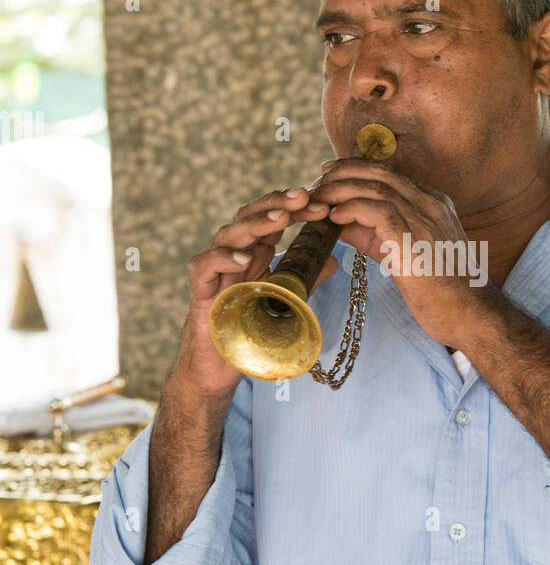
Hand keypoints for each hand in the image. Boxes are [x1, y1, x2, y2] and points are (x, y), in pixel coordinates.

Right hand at [171, 187, 338, 396]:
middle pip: (251, 217)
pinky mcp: (200, 292)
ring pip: (229, 234)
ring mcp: (216, 272)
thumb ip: (304, 280)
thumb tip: (333, 260)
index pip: (273, 219)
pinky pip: (203, 266)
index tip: (322, 204)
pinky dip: (221, 258)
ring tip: (281, 218)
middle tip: (304, 197)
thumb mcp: (284, 301)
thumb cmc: (249, 331)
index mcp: (255, 253)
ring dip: (256, 223)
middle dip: (278, 204)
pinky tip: (244, 257)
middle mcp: (234, 256)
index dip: (294, 207)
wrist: (220, 367)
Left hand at [291, 158, 485, 343]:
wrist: (471, 314)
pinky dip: (352, 210)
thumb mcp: (403, 253)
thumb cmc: (440, 291)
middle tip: (317, 182)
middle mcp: (430, 204)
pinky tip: (334, 218)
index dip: (355, 169)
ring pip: (376, 187)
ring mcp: (425, 220)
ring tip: (318, 200)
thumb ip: (375, 234)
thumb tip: (340, 221)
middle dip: (343, 172)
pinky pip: (378, 212)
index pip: (389, 173)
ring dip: (341, 190)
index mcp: (432, 203)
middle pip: (380, 172)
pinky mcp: (415, 240)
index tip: (330, 173)